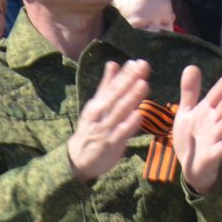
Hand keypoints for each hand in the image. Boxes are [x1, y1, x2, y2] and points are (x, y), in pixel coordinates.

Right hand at [67, 59, 150, 180]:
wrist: (77, 158)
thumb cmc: (91, 129)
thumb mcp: (96, 105)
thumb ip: (106, 86)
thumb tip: (113, 63)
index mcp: (97, 103)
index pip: (112, 86)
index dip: (125, 74)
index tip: (137, 62)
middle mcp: (100, 113)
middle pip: (116, 94)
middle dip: (130, 80)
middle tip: (143, 66)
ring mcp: (104, 128)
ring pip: (120, 111)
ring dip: (131, 97)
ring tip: (143, 84)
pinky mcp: (110, 143)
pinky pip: (121, 132)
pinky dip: (130, 123)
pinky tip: (139, 115)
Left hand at [175, 65, 221, 193]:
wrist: (190, 165)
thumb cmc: (191, 136)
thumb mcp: (187, 111)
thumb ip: (190, 91)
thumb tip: (192, 66)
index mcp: (207, 112)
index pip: (217, 95)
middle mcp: (214, 124)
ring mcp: (214, 139)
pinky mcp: (211, 155)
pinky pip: (221, 149)